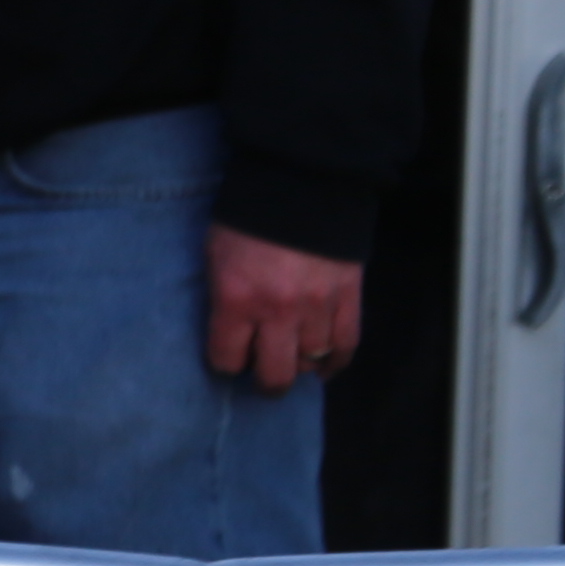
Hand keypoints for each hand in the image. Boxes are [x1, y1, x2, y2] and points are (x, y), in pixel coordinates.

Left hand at [204, 224, 365, 394]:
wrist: (301, 182)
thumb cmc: (247, 217)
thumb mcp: (215, 256)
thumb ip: (223, 298)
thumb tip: (233, 333)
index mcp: (237, 299)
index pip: (228, 360)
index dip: (227, 364)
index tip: (229, 359)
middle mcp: (278, 311)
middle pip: (275, 375)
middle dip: (266, 383)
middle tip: (263, 376)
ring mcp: (318, 306)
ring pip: (312, 362)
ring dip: (301, 366)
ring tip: (293, 361)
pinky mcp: (349, 297)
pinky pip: (347, 344)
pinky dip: (336, 361)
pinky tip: (325, 367)